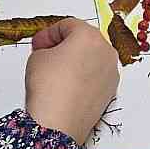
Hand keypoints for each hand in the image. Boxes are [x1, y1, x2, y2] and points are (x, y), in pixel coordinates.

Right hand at [24, 17, 119, 145]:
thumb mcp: (37, 57)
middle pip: (84, 39)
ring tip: (55, 70)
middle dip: (64, 44)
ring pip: (92, 58)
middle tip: (45, 53)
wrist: (58, 123)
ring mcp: (112, 73)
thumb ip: (46, 47)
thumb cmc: (49, 87)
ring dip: (76, 60)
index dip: (48, 33)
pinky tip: (67, 85)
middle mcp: (107, 52)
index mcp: (90, 36)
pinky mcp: (111, 91)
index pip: (68, 25)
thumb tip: (51, 52)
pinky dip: (84, 76)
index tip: (38, 44)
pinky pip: (96, 76)